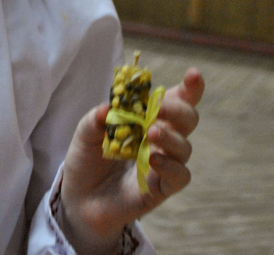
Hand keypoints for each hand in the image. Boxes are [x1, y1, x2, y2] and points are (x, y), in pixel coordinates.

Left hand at [58, 68, 203, 253]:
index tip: (193, 75)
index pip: (176, 100)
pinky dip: (171, 166)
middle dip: (178, 109)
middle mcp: (161, 139)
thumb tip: (108, 108)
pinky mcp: (162, 188)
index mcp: (147, 119)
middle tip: (158, 108)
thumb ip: (96, 119)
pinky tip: (154, 159)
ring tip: (151, 133)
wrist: (79, 197)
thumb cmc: (87, 159)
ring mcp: (164, 163)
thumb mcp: (85, 134)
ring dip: (171, 137)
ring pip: (185, 147)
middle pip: (188, 119)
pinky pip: (181, 176)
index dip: (190, 88)